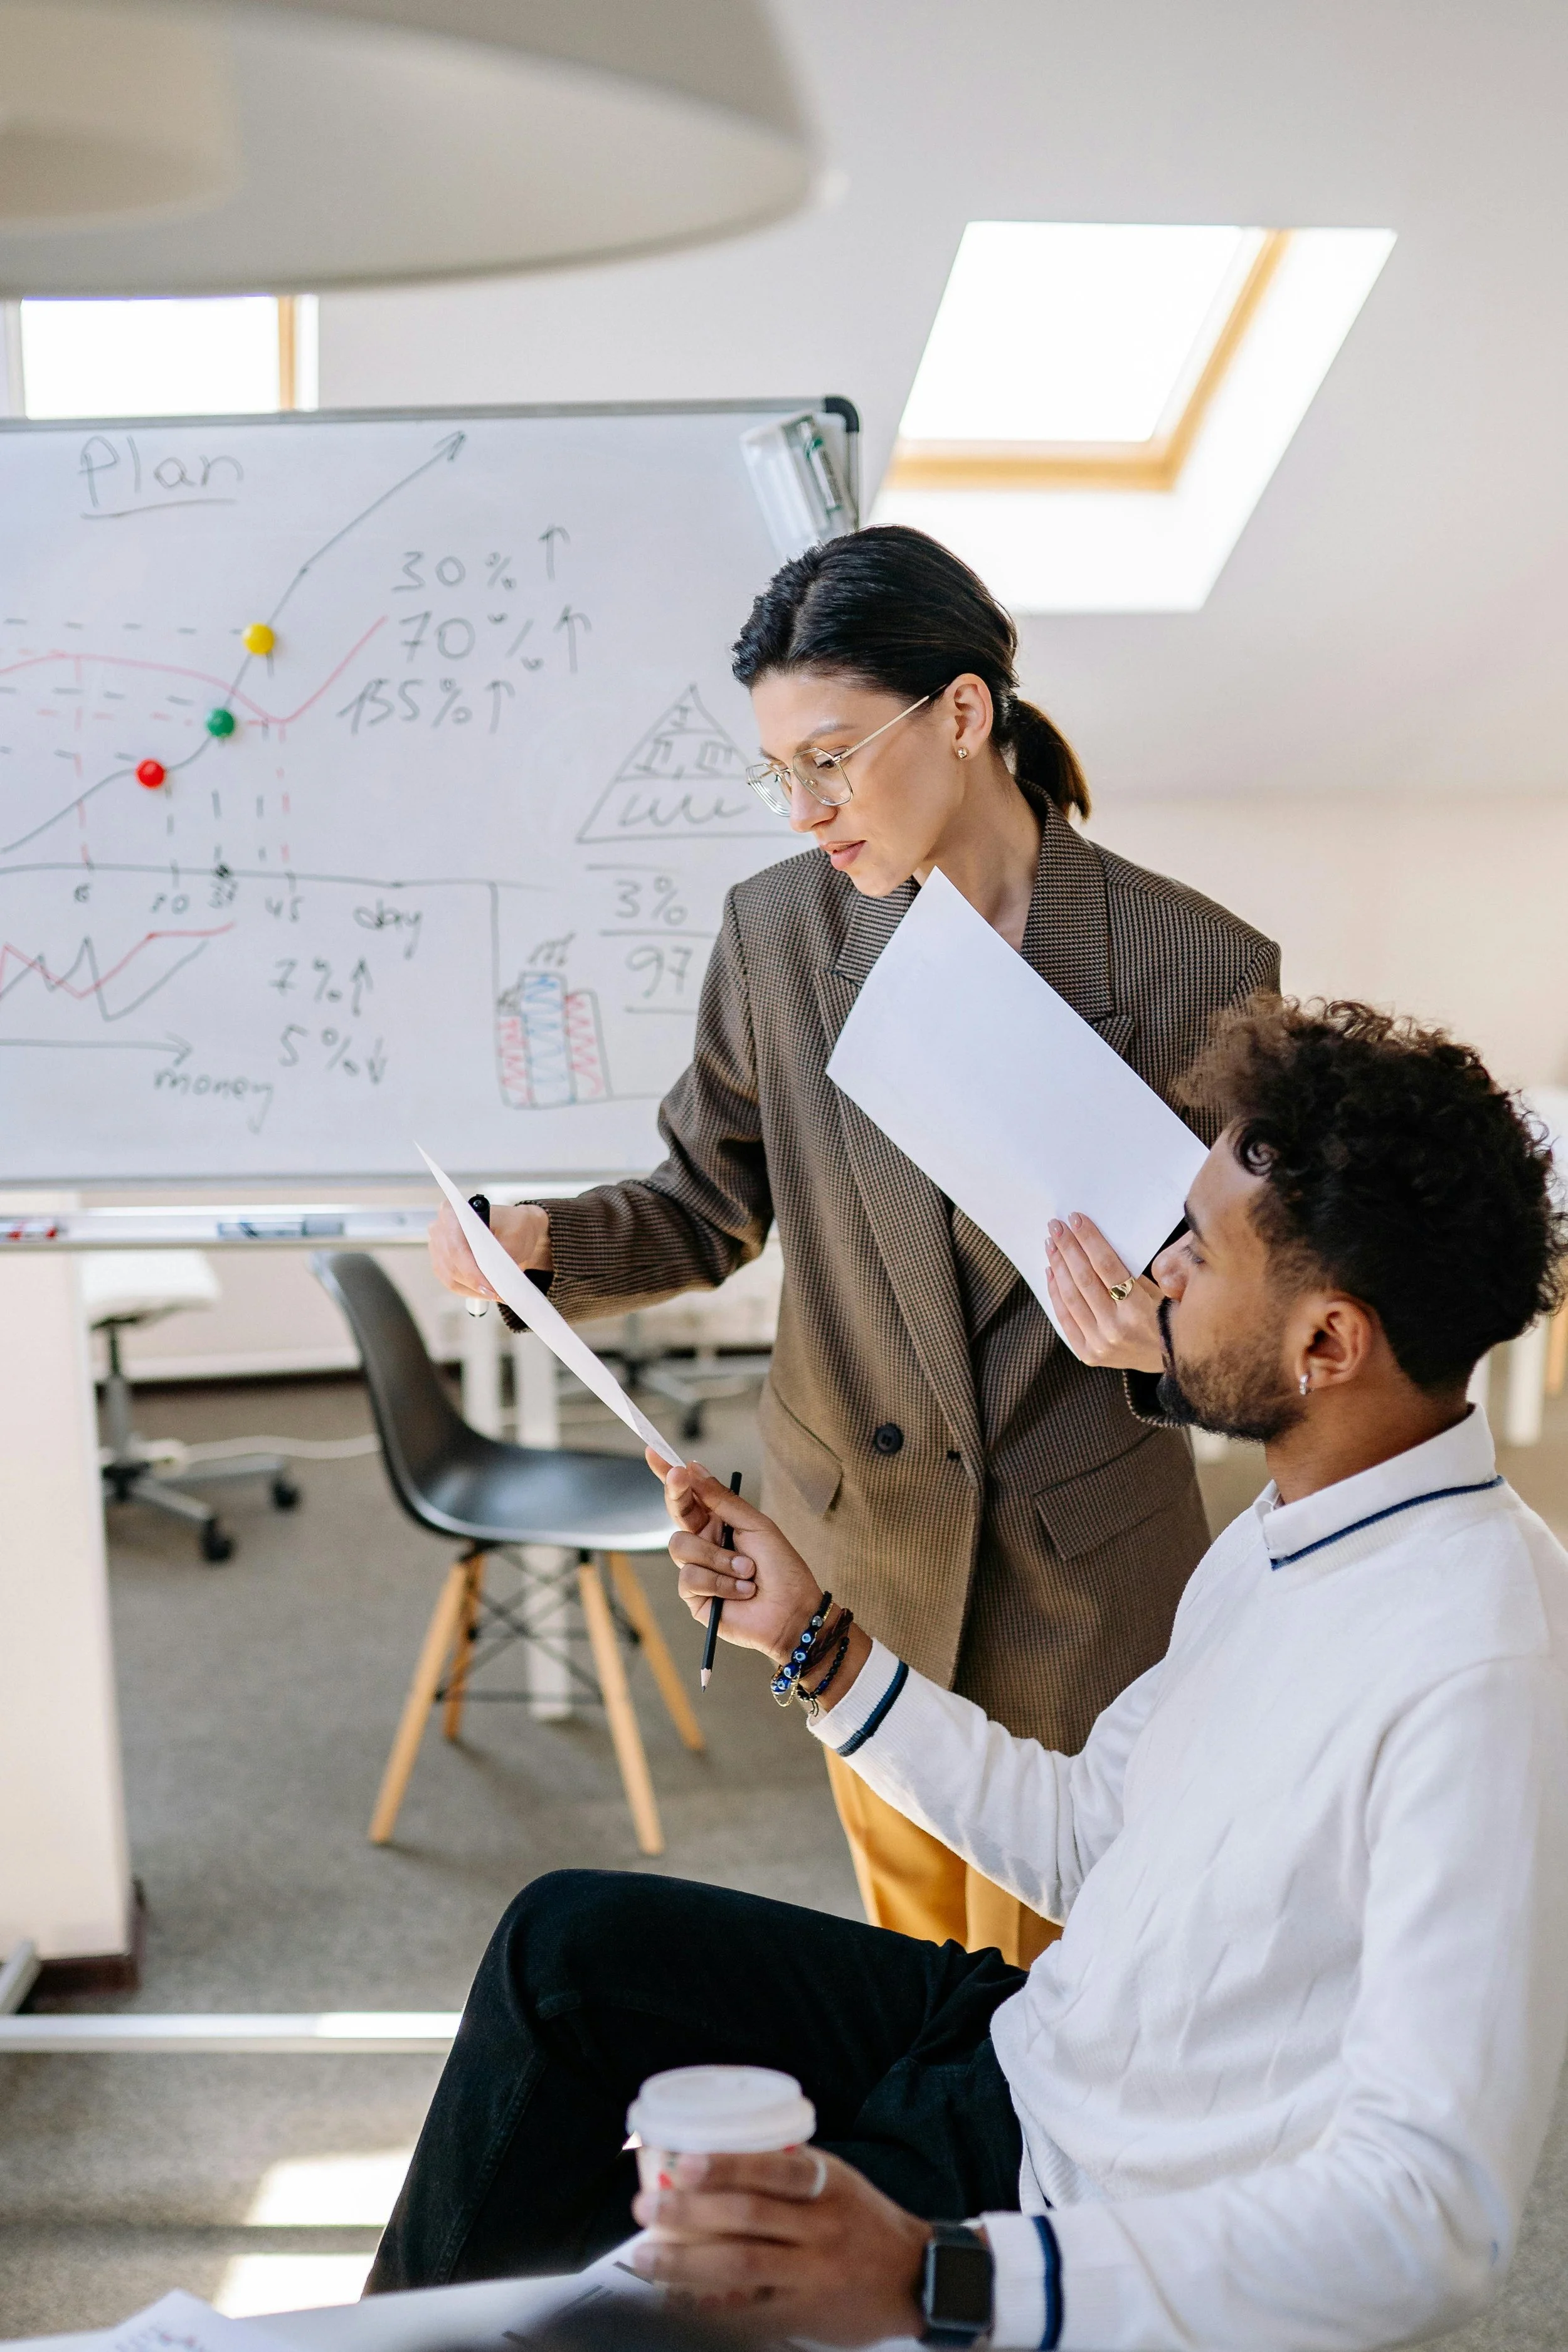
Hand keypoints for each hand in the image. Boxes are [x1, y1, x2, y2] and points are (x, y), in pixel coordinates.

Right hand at [427, 1198, 550, 1299]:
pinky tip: (486, 1293)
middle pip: (451, 1264)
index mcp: (455, 1212)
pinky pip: (452, 1283)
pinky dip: (470, 1291)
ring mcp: (439, 1247)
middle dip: (475, 1283)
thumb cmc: (514, 1225)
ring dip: (473, 1290)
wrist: (515, 1230)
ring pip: (450, 1277)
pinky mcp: (443, 1264)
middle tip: (497, 1294)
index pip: (456, 1246)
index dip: (471, 1269)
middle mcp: (441, 1228)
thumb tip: (492, 1273)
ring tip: (495, 1295)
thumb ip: (502, 1252)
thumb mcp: (515, 1234)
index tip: (489, 1285)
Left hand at [630, 2147, 930, 2344]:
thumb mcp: (840, 2183)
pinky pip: (753, 2314)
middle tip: (646, 2207)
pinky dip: (712, 2310)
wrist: (917, 2279)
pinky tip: (678, 2304)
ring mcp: (816, 2275)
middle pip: (749, 2218)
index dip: (728, 2166)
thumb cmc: (865, 2221)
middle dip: (690, 2212)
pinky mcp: (810, 2316)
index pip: (775, 2169)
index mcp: (830, 2185)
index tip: (685, 2164)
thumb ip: (791, 2173)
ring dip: (686, 2262)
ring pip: (743, 2265)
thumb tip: (719, 2160)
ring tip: (646, 2257)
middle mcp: (824, 2228)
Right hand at [645, 1457, 820, 1665]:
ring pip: (682, 1547)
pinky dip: (722, 1583)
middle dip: (677, 1494)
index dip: (669, 1475)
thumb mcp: (756, 1525)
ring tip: (748, 1571)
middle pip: (677, 1513)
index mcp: (719, 1522)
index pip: (689, 1495)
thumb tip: (693, 1467)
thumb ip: (722, 1499)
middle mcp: (705, 1542)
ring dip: (720, 1558)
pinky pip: (691, 1578)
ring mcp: (698, 1569)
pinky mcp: (695, 1596)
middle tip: (680, 1478)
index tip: (653, 1452)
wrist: (792, 1612)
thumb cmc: (782, 1567)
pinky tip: (743, 1591)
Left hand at [1046, 1213, 1164, 1372]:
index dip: (1089, 1240)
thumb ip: (1140, 1272)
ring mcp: (1100, 1344)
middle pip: (1084, 1278)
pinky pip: (1065, 1319)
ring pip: (1071, 1297)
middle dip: (1068, 1248)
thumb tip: (1104, 1242)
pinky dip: (1056, 1294)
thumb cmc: (1176, 1320)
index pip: (1107, 1266)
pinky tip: (1051, 1274)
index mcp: (1140, 1311)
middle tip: (1056, 1226)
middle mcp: (1116, 1328)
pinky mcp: (1089, 1354)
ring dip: (1058, 1267)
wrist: (1176, 1363)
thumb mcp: (1169, 1292)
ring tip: (1051, 1245)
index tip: (1076, 1220)